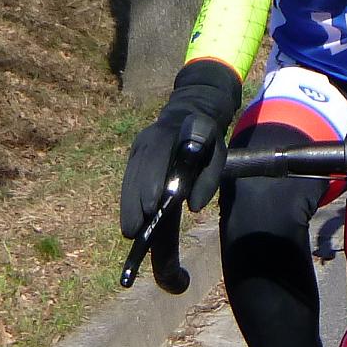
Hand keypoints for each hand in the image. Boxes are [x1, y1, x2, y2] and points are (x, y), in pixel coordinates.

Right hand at [119, 62, 240, 236]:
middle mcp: (153, 135)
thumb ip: (209, 179)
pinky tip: (129, 219)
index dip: (154, 180)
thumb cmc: (206, 142)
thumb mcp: (218, 155)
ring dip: (129, 204)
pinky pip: (129, 177)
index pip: (160, 154)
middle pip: (141, 170)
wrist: (190, 114)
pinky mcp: (134, 154)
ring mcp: (140, 144)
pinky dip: (128, 198)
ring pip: (131, 175)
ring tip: (129, 232)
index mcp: (176, 132)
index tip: (152, 207)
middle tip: (135, 230)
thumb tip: (194, 206)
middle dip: (136, 201)